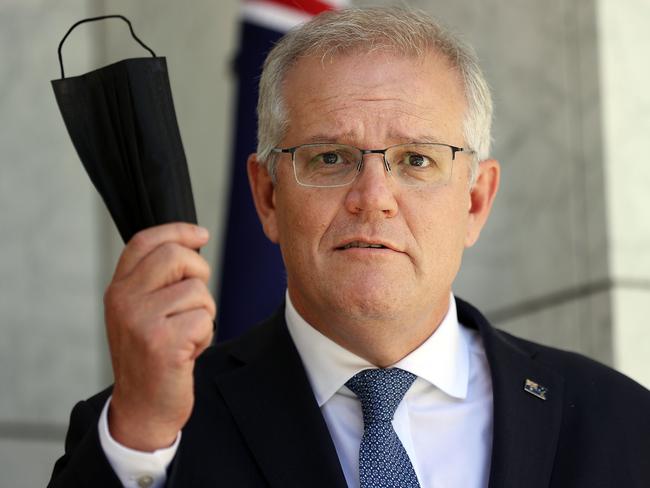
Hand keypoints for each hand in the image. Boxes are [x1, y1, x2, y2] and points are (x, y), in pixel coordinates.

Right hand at [104, 223, 214, 450]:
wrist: (143, 408)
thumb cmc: (152, 357)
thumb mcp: (142, 313)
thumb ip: (156, 281)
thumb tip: (191, 244)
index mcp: (118, 289)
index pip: (145, 242)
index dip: (177, 231)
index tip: (201, 234)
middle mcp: (124, 300)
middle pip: (176, 256)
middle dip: (199, 273)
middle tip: (196, 302)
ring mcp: (140, 321)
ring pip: (197, 290)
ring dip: (204, 313)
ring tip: (186, 336)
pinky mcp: (161, 343)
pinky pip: (204, 319)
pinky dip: (205, 336)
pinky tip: (188, 352)